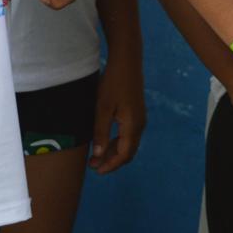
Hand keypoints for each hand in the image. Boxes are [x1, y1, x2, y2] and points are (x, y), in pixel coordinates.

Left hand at [89, 49, 145, 174]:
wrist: (127, 62)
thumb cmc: (113, 83)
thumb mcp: (102, 108)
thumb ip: (100, 133)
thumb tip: (98, 155)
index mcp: (132, 126)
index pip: (124, 154)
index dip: (111, 165)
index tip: (96, 170)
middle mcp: (139, 125)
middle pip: (128, 152)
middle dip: (112, 161)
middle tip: (93, 165)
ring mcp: (140, 119)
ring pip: (128, 144)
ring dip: (114, 152)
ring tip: (96, 156)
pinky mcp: (136, 113)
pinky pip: (128, 135)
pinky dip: (117, 143)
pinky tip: (105, 141)